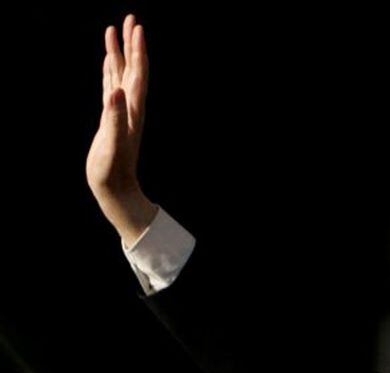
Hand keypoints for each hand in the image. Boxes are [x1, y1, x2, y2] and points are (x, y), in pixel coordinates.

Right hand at [86, 15, 156, 242]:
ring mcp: (120, 112)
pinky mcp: (110, 118)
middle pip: (132, 69)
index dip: (137, 50)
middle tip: (129, 18)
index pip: (138, 74)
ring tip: (113, 30)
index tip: (136, 27)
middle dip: (130, 44)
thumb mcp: (112, 145)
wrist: (116, 191)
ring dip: (118, 53)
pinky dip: (109, 71)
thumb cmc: (113, 172)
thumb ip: (114, 118)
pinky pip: (110, 87)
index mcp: (132, 110)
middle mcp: (129, 108)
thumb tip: (116, 92)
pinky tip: (106, 61)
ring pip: (120, 75)